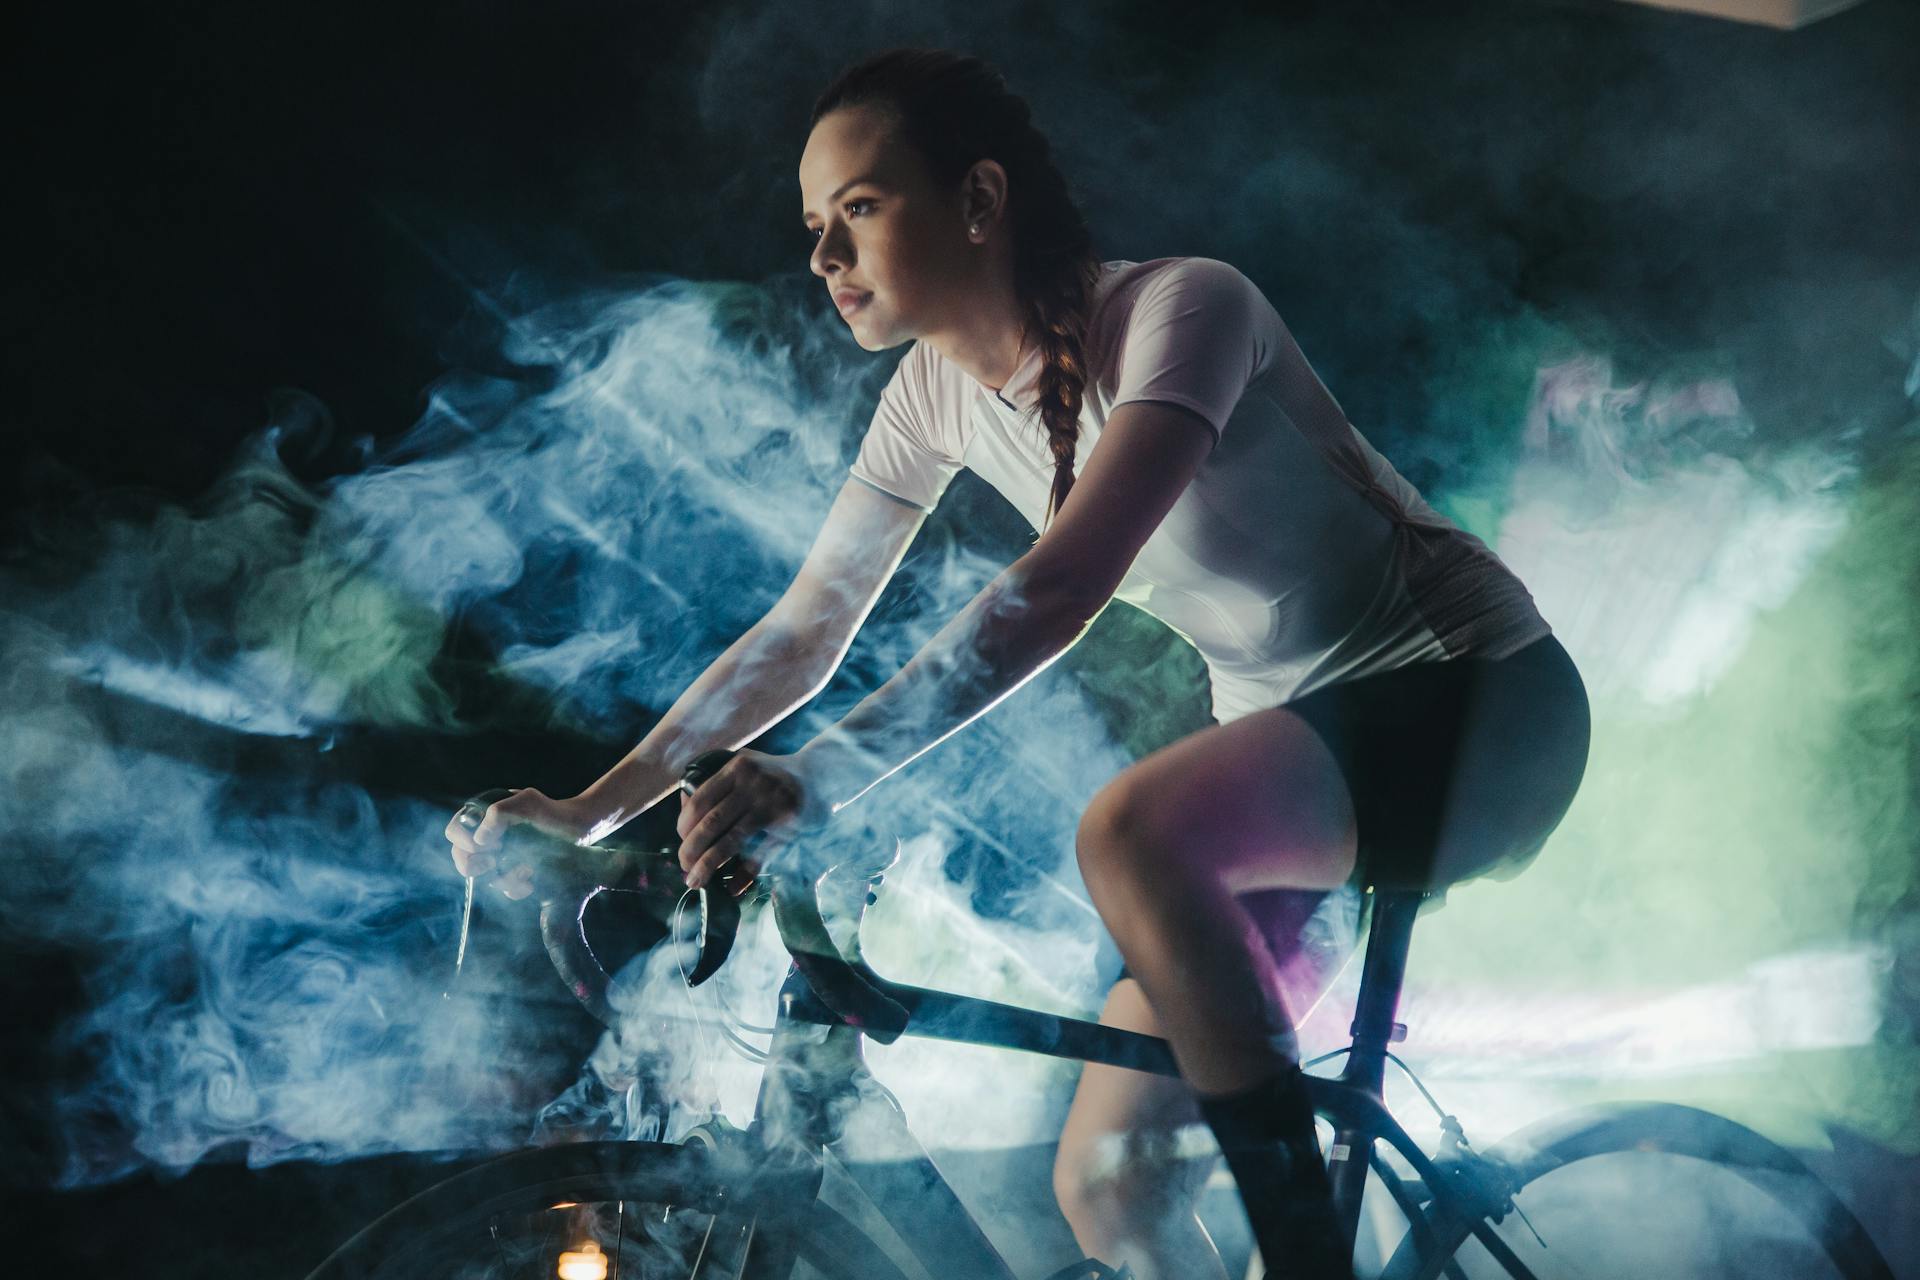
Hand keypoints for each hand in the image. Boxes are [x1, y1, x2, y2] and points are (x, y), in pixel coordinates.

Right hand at [444, 787, 591, 899]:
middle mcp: (486, 839)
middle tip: (494, 862)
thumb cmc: (552, 811)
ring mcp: (499, 858)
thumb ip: (501, 812)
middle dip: (476, 865)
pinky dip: (516, 888)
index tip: (483, 845)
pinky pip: (505, 889)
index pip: (454, 831)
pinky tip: (531, 881)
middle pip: (462, 858)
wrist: (578, 829)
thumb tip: (480, 839)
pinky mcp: (514, 874)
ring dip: (503, 877)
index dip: (463, 841)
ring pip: (484, 877)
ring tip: (525, 869)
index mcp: (482, 817)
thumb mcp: (528, 802)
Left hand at [676, 749, 828, 893]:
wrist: (821, 774)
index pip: (700, 800)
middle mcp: (754, 785)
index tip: (680, 840)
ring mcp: (772, 806)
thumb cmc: (775, 774)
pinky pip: (760, 856)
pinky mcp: (789, 827)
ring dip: (708, 865)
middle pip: (711, 823)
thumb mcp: (747, 765)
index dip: (683, 825)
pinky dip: (743, 875)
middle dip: (691, 849)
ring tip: (696, 880)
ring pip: (731, 841)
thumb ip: (719, 782)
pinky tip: (732, 888)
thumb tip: (684, 808)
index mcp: (738, 768)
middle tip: (684, 866)